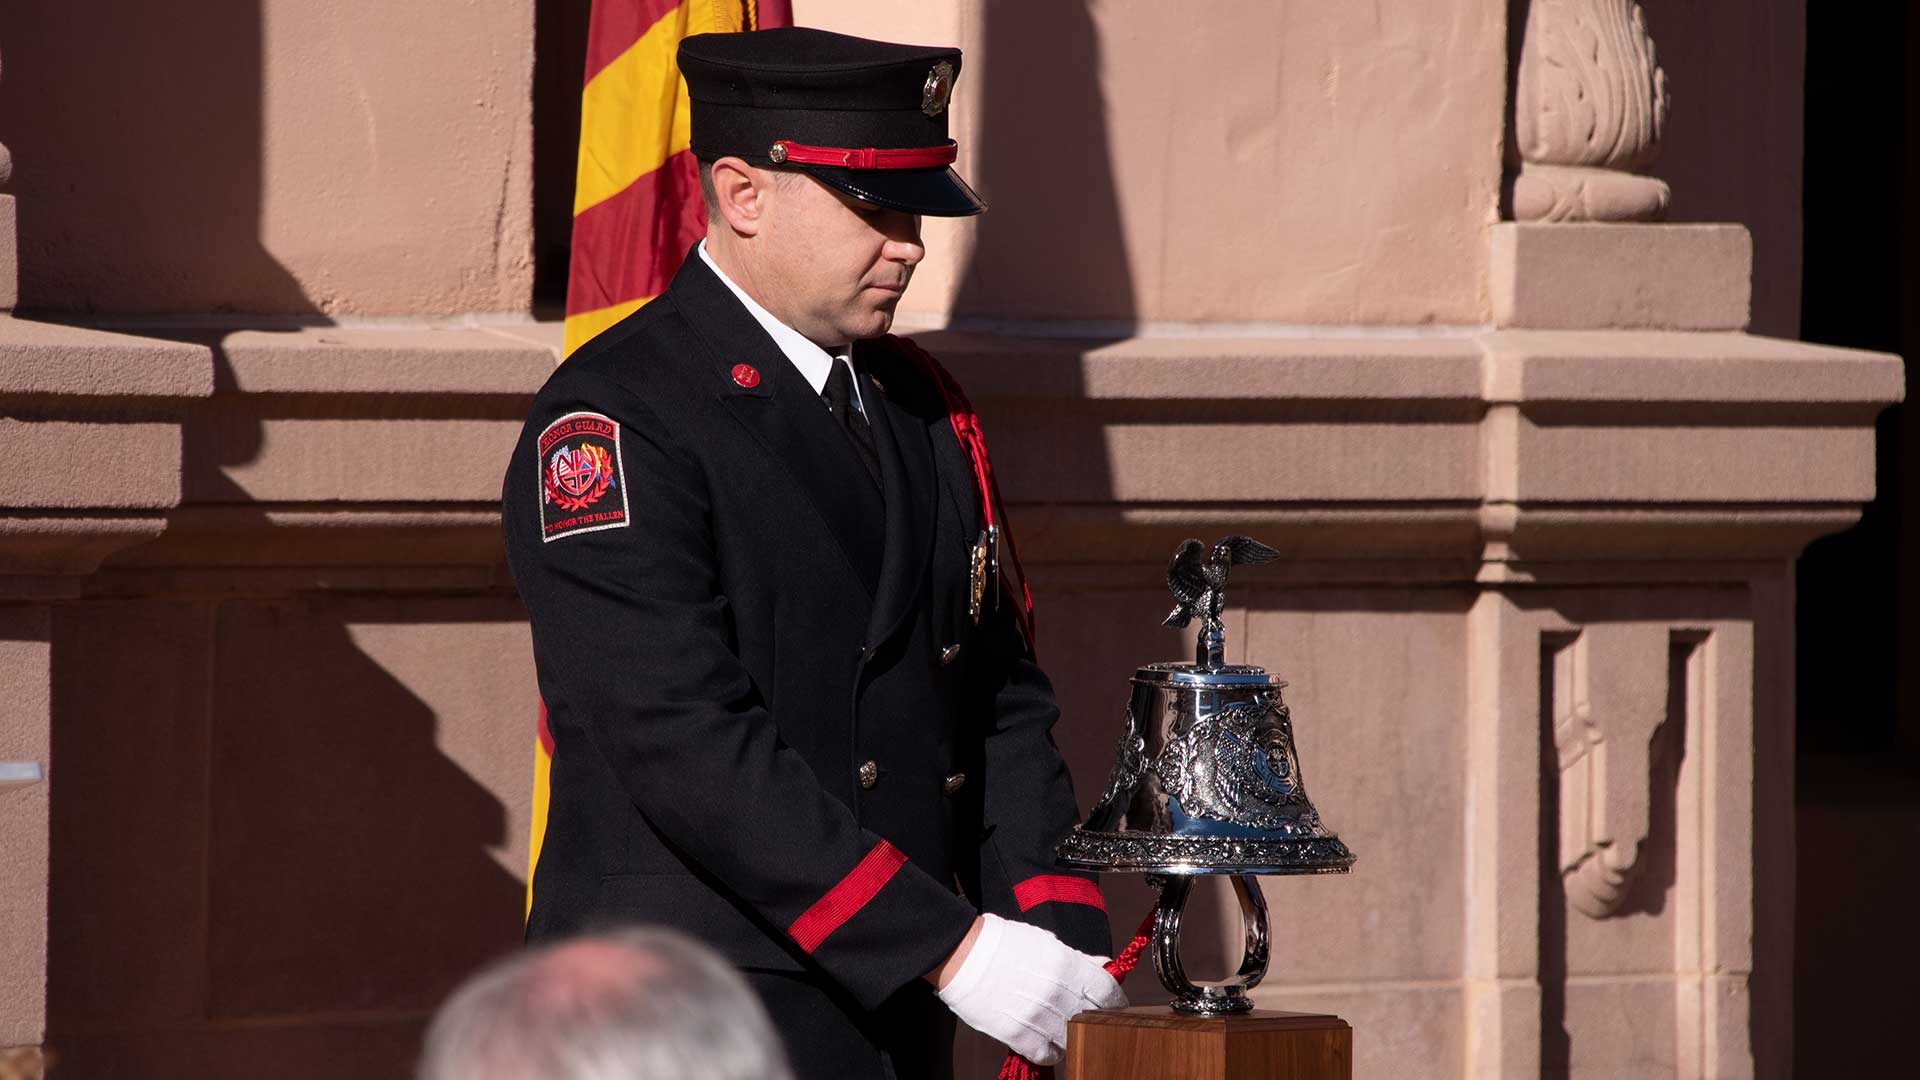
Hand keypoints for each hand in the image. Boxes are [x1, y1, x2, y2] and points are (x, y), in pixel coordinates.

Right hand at [932, 912, 1127, 1064]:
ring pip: (1072, 1040)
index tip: (1115, 1005)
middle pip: (1092, 1017)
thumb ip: (1077, 959)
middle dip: (1092, 1017)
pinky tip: (1044, 1040)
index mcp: (1066, 965)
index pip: (1107, 991)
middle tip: (1086, 1015)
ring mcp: (1038, 1016)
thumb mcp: (1046, 942)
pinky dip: (1050, 1051)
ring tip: (1060, 1027)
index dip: (1115, 1001)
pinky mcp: (1018, 1034)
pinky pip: (1048, 1054)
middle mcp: (1057, 993)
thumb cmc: (1003, 943)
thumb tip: (1103, 967)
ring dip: (1071, 1035)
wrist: (963, 955)